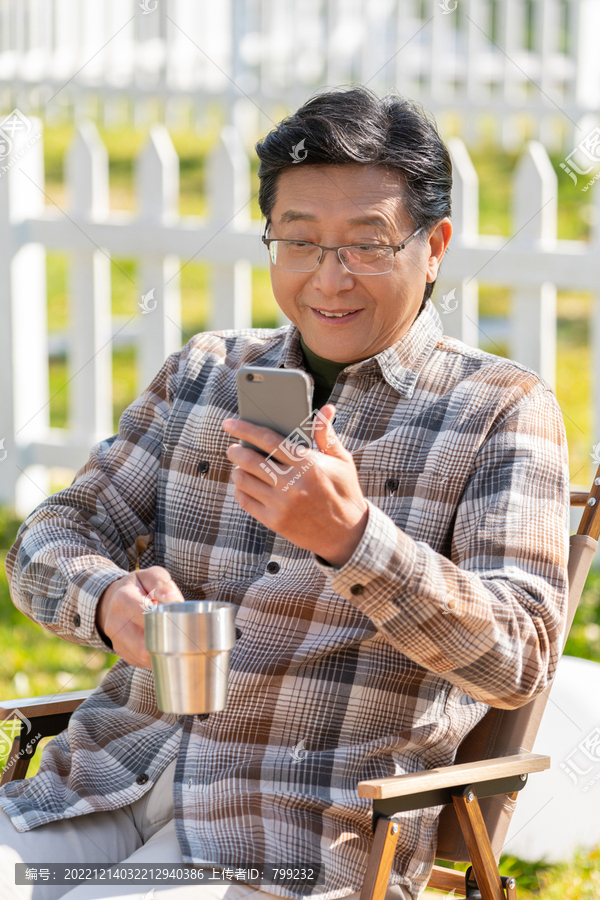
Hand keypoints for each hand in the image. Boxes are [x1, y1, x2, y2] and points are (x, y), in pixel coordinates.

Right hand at [95, 566, 184, 668]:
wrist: (113, 599)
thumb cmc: (138, 587)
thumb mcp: (150, 576)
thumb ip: (163, 584)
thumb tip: (174, 601)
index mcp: (123, 599)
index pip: (146, 616)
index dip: (167, 620)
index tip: (183, 620)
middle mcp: (115, 623)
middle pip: (145, 644)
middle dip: (168, 642)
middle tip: (185, 635)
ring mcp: (116, 641)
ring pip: (144, 657)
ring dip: (164, 652)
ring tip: (177, 641)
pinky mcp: (122, 653)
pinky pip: (142, 662)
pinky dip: (157, 656)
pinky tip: (165, 645)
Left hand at [222, 404, 367, 567]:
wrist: (347, 533)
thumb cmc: (344, 492)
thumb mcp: (341, 461)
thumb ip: (327, 435)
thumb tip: (326, 409)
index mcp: (308, 463)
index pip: (268, 440)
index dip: (245, 429)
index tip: (230, 424)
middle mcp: (292, 483)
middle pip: (250, 460)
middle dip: (235, 451)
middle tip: (233, 448)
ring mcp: (282, 504)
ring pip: (244, 481)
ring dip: (237, 470)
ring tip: (239, 466)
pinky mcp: (275, 521)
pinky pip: (246, 502)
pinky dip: (240, 490)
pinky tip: (244, 485)